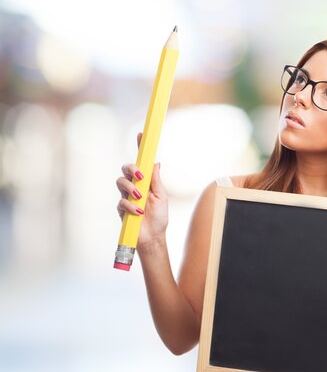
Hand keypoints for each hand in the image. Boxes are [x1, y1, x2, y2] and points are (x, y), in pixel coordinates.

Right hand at [115, 132, 168, 247]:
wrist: (152, 237)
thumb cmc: (159, 217)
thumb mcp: (161, 197)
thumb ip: (156, 180)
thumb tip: (156, 162)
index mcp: (146, 181)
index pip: (142, 162)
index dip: (140, 147)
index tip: (141, 134)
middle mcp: (135, 186)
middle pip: (126, 168)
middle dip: (131, 169)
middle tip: (140, 176)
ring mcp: (126, 196)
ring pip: (120, 182)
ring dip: (130, 188)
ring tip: (140, 198)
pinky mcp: (120, 208)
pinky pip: (120, 201)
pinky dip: (129, 205)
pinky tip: (137, 212)